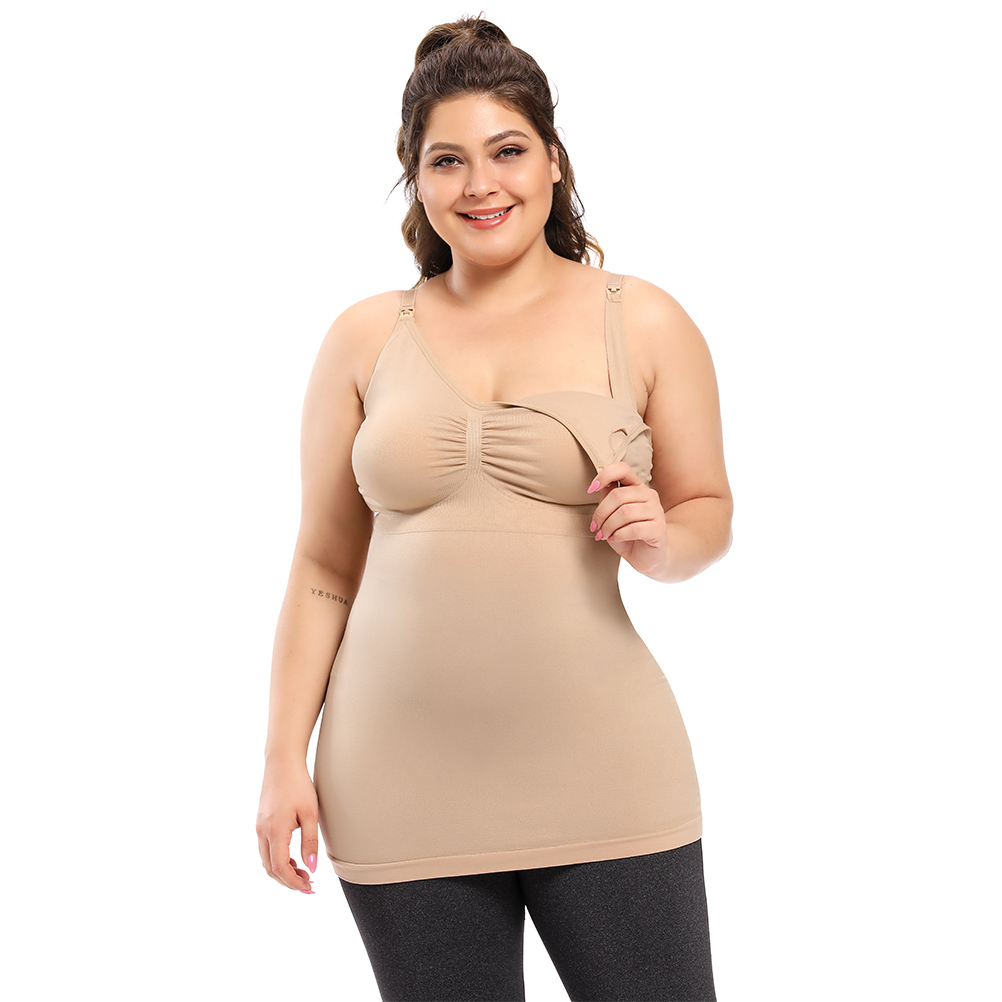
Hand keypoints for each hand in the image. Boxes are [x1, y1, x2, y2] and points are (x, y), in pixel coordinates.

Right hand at [256, 760, 318, 894]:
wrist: (282, 763)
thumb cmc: (298, 784)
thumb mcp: (310, 813)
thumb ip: (310, 842)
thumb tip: (312, 867)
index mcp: (275, 831)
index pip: (281, 868)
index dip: (294, 882)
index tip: (309, 888)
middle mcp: (262, 832)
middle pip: (271, 869)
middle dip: (289, 881)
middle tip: (309, 885)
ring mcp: (259, 828)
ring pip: (267, 861)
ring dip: (283, 872)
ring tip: (304, 873)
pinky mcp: (261, 823)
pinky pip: (266, 850)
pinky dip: (278, 860)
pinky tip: (294, 859)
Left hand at [587, 461, 671, 576]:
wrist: (647, 557)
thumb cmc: (627, 535)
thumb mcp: (612, 515)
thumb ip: (607, 499)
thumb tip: (597, 485)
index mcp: (637, 488)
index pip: (623, 469)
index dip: (604, 475)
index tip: (590, 490)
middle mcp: (649, 495)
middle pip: (618, 495)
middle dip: (601, 513)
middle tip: (595, 527)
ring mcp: (657, 511)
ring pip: (625, 512)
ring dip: (608, 526)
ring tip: (604, 534)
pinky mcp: (660, 528)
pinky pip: (634, 528)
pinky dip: (619, 535)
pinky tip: (616, 538)